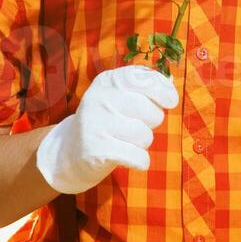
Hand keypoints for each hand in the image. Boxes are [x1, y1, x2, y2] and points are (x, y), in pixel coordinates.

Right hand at [36, 64, 179, 193]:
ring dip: (143, 143)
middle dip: (152, 122)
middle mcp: (101, 98)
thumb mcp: (118, 97)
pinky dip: (140, 161)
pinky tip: (129, 158)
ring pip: (145, 136)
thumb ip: (143, 86)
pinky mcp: (96, 150)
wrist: (68, 152)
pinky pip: (138, 157)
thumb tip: (171, 81)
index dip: (163, 91)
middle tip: (137, 126)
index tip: (170, 101)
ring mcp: (96, 123)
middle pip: (151, 111)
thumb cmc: (105, 121)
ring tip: (126, 141)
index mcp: (109, 81)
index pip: (146, 80)